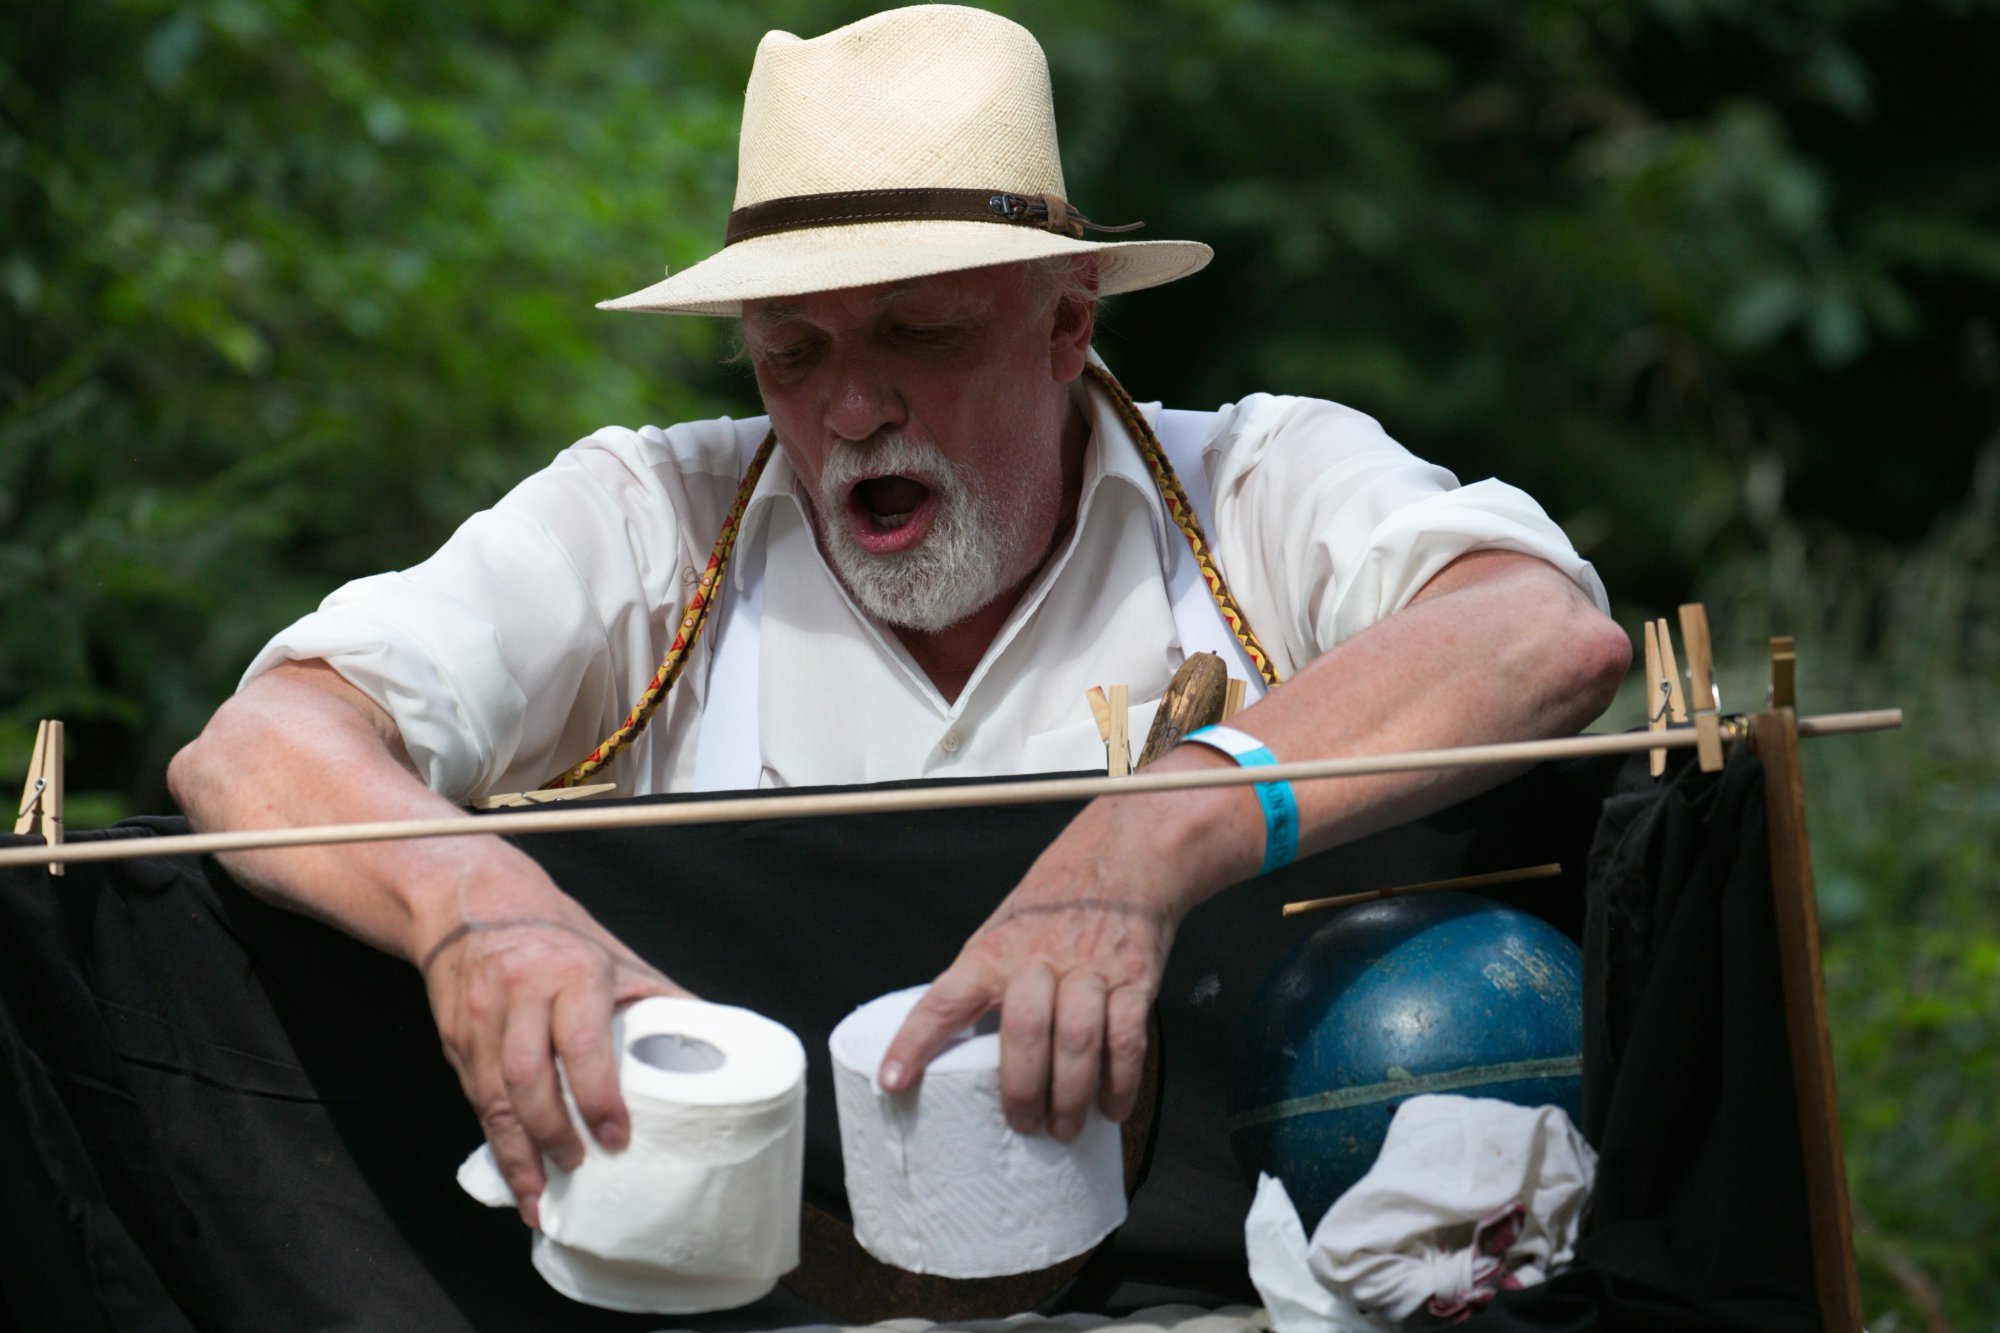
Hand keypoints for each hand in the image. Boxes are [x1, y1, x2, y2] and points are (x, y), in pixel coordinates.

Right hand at [419, 864, 683, 1229]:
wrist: (471, 899)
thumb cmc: (556, 932)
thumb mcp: (613, 954)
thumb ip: (655, 999)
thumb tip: (713, 1043)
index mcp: (570, 972)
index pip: (582, 1044)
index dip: (598, 1097)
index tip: (616, 1138)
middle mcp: (519, 993)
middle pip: (529, 1078)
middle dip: (553, 1134)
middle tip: (578, 1168)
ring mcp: (480, 1017)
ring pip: (494, 1096)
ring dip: (516, 1152)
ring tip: (537, 1196)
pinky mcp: (454, 1036)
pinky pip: (475, 1096)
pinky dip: (494, 1138)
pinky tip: (513, 1169)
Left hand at [877, 801, 1189, 1140]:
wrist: (1124, 856)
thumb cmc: (1056, 899)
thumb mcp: (1004, 927)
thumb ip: (985, 978)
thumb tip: (958, 1041)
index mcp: (994, 951)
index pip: (944, 1000)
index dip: (914, 1042)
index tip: (891, 1081)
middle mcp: (1038, 960)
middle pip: (1023, 1031)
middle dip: (1020, 1089)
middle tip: (1021, 1124)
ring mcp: (1088, 971)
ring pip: (1076, 1040)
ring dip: (1069, 1094)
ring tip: (1063, 1128)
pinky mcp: (1133, 979)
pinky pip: (1125, 1039)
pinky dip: (1120, 1082)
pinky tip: (1111, 1108)